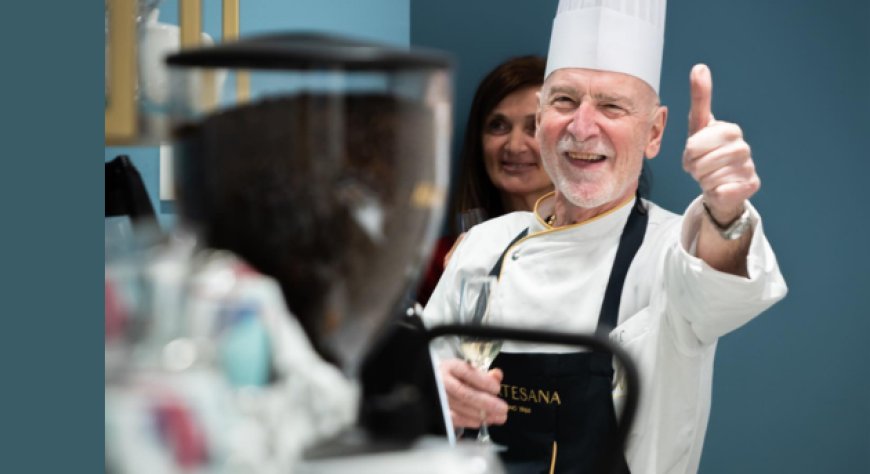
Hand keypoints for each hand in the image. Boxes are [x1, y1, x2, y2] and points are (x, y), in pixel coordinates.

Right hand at [439, 358, 508, 427]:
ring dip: (482, 414)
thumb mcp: (468, 370)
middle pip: (464, 393)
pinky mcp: (439, 412)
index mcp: (451, 367)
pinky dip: (470, 421)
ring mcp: (439, 397)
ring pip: (461, 408)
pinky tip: (482, 421)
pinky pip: (455, 419)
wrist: (437, 383)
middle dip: (486, 402)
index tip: (497, 388)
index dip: (483, 382)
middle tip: (502, 408)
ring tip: (498, 417)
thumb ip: (484, 373)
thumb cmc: (454, 377)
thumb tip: (497, 376)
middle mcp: (442, 381)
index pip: (467, 373)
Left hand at [683, 64, 759, 223]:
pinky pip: (722, 191)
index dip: (689, 152)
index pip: (695, 143)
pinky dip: (715, 192)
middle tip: (699, 167)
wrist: (718, 185)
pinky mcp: (751, 185)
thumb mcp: (698, 126)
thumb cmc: (705, 153)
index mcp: (729, 130)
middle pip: (700, 162)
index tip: (693, 152)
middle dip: (693, 168)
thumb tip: (700, 66)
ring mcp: (749, 166)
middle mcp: (743, 146)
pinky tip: (721, 188)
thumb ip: (700, 99)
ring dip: (703, 180)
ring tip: (709, 176)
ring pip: (710, 178)